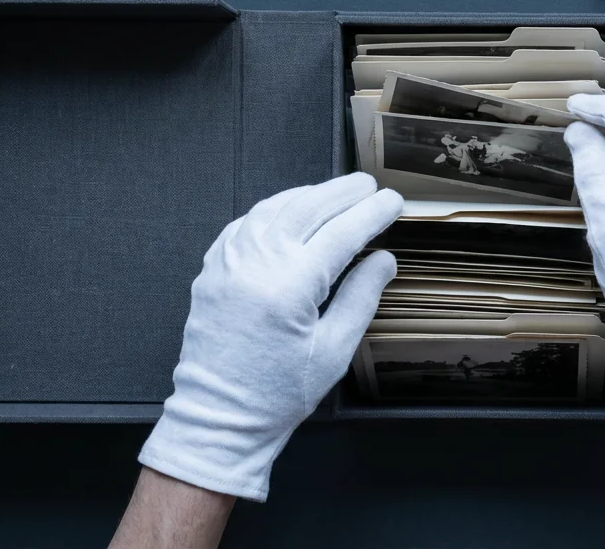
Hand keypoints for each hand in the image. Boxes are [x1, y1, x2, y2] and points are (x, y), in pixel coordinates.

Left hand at [138, 173, 402, 500]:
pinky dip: (271, 210)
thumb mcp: (334, 350)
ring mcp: (229, 263)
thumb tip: (383, 258)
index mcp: (292, 287)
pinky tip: (288, 211)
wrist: (220, 417)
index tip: (393, 200)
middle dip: (342, 193)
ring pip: (273, 208)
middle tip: (368, 186)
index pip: (343, 233)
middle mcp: (258, 264)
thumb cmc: (280, 393)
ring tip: (335, 193)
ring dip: (308, 195)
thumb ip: (361, 297)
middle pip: (308, 208)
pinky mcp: (212, 270)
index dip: (372, 213)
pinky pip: (244, 224)